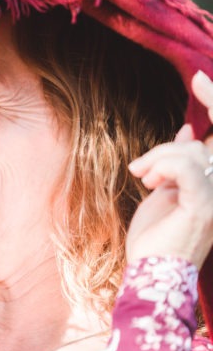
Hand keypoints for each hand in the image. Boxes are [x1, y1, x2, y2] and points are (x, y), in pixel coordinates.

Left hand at [126, 71, 212, 268]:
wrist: (150, 272)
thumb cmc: (157, 236)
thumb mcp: (167, 190)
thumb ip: (181, 162)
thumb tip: (189, 132)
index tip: (200, 78)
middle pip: (206, 144)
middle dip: (177, 138)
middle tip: (155, 149)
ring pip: (190, 152)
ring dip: (158, 159)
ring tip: (143, 176)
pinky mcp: (204, 206)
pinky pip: (185, 167)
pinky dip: (161, 166)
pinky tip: (149, 180)